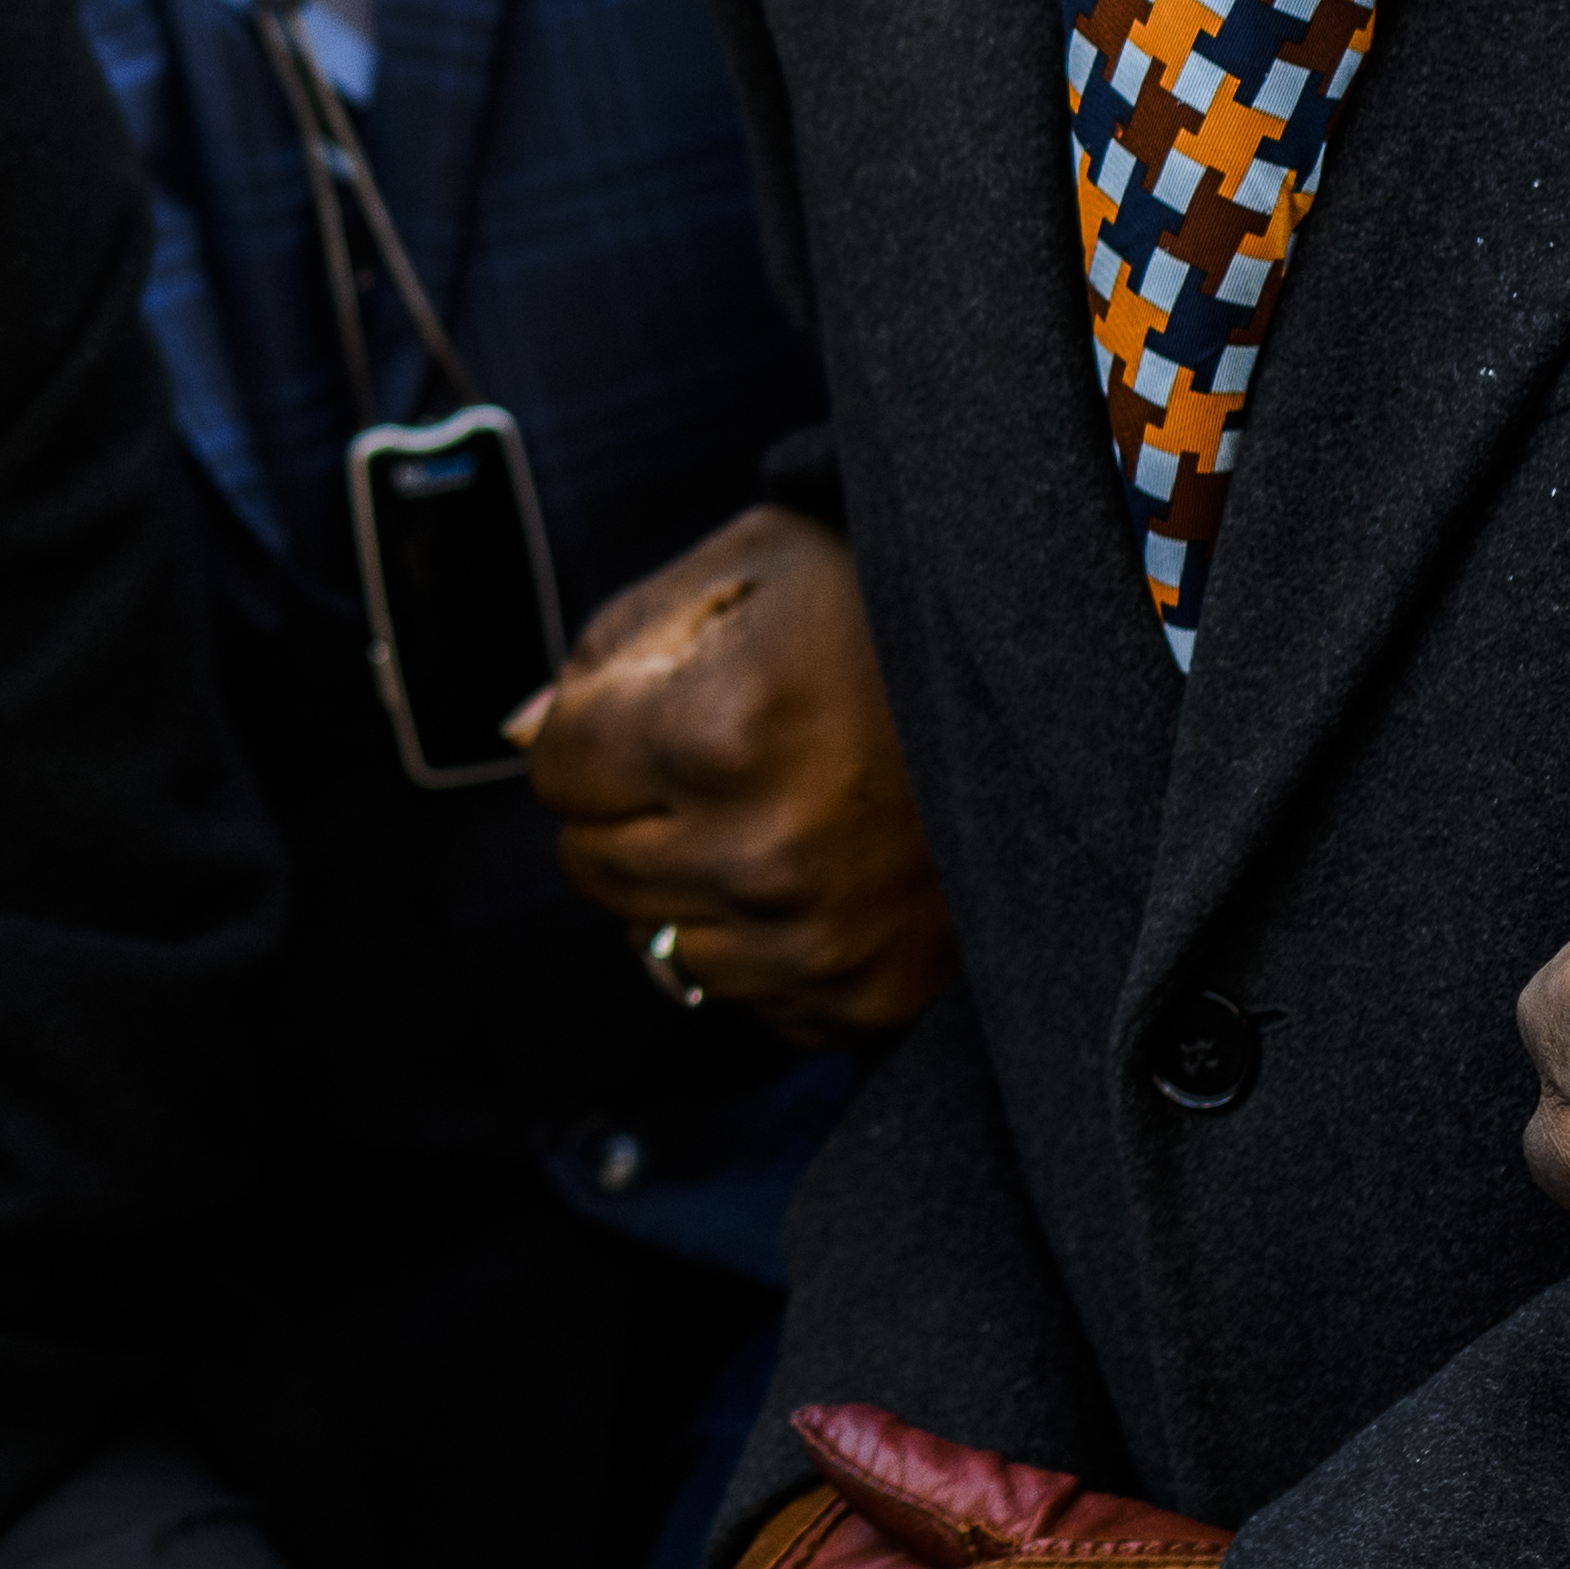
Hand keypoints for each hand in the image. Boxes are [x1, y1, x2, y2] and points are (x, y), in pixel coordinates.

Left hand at [512, 504, 952, 1050]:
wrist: (1053, 693)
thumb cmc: (879, 613)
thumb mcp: (744, 569)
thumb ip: (610, 646)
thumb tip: (516, 733)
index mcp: (718, 733)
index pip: (552, 768)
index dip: (596, 725)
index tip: (664, 702)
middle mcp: (760, 854)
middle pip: (589, 861)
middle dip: (629, 803)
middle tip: (724, 755)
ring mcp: (815, 941)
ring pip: (653, 938)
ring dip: (691, 879)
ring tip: (781, 808)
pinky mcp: (861, 999)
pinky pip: (740, 995)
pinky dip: (758, 941)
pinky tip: (823, 869)